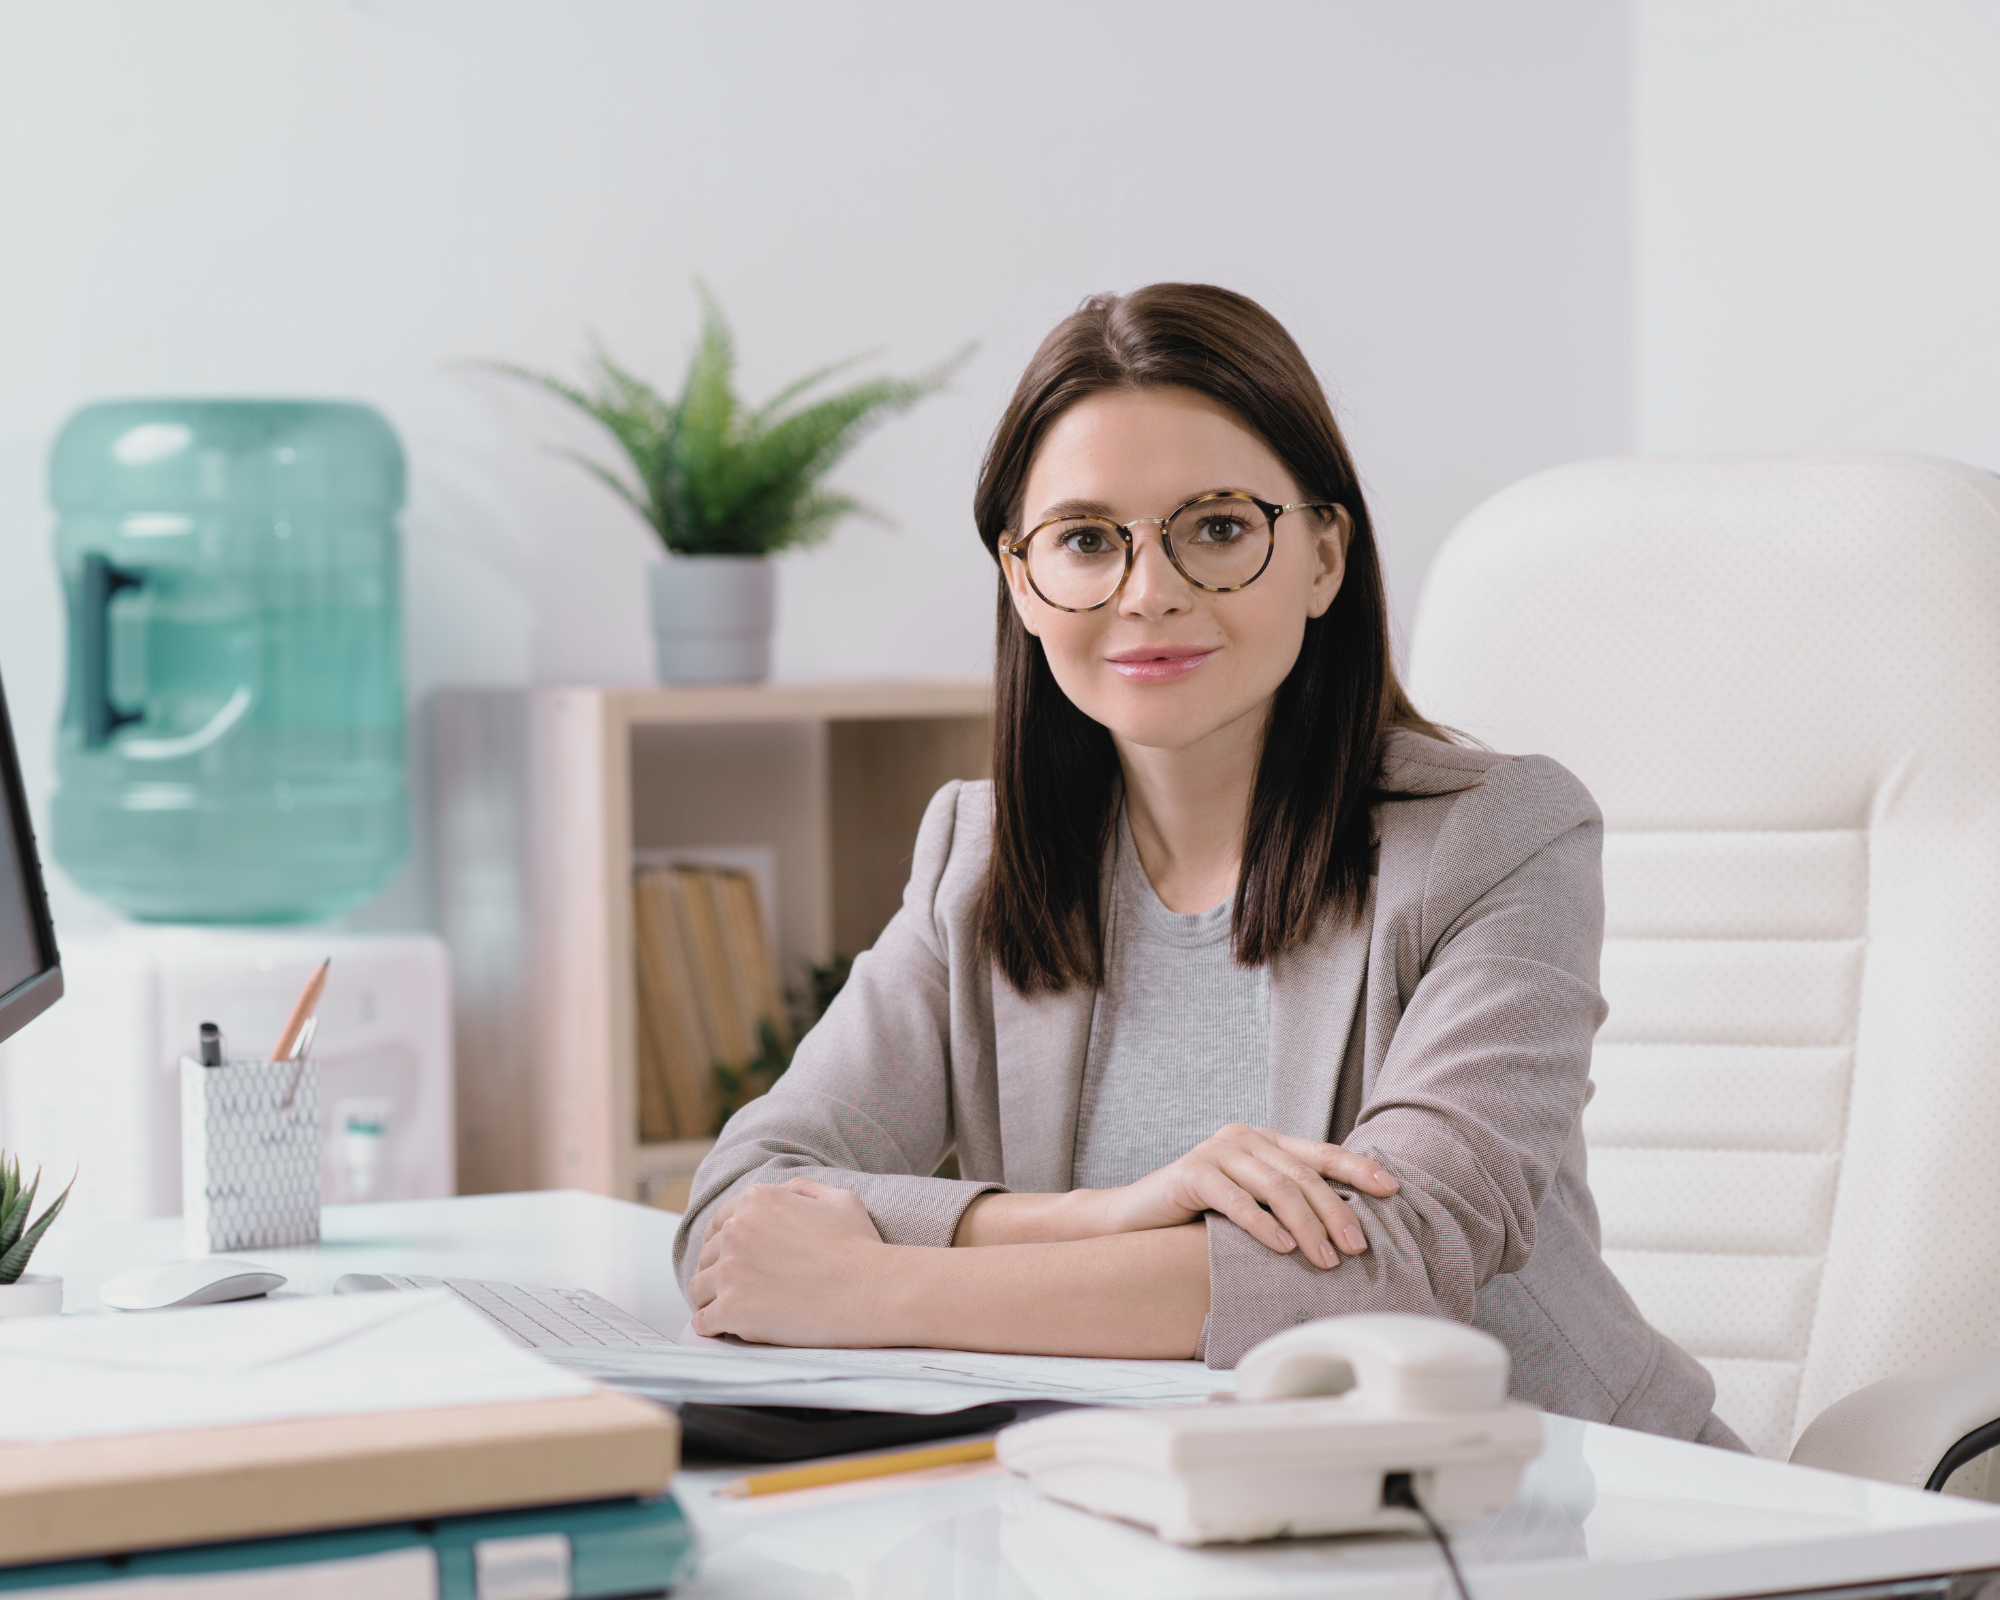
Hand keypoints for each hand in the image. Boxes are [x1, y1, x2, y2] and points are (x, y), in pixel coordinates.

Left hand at [689, 1176, 892, 1344]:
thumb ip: (803, 1190)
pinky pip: (702, 1321)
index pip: (719, 1224)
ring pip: (698, 1288)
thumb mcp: (839, 1200)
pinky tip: (724, 1330)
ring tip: (728, 1312)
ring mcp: (731, 1271)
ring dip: (711, 1300)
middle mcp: (736, 1231)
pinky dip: (711, 1327)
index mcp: (756, 1201)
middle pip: (707, 1257)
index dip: (724, 1245)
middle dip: (719, 1273)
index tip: (732, 1262)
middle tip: (735, 1290)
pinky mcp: (731, 1309)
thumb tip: (784, 1191)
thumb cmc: (860, 1248)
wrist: (871, 1291)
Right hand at [1095, 1125, 1399, 1268]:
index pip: (1320, 1153)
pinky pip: (1235, 1199)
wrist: (1134, 1220)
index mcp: (1265, 1141)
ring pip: (1275, 1186)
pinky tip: (1282, 1247)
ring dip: (1306, 1224)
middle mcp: (1244, 1138)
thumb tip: (1347, 1230)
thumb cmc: (1200, 1218)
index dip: (1358, 1168)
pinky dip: (1262, 1224)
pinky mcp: (1191, 1172)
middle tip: (1357, 1247)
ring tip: (1325, 1259)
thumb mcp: (1252, 1204)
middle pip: (1302, 1173)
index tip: (1391, 1189)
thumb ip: (1287, 1202)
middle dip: (1335, 1210)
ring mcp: (1216, 1151)